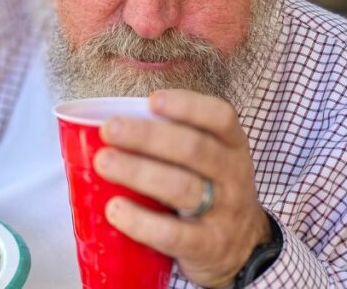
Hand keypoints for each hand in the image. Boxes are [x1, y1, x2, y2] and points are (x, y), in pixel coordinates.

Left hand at [95, 89, 270, 287]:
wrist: (242, 247)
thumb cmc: (209, 190)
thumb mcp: (208, 161)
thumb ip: (174, 142)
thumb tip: (112, 124)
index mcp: (232, 145)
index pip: (221, 118)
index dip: (188, 106)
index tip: (153, 100)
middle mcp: (233, 175)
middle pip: (194, 149)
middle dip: (148, 136)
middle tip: (110, 130)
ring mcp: (224, 212)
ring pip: (182, 188)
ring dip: (138, 172)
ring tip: (103, 163)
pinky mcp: (208, 247)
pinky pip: (173, 234)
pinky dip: (141, 221)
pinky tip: (115, 209)